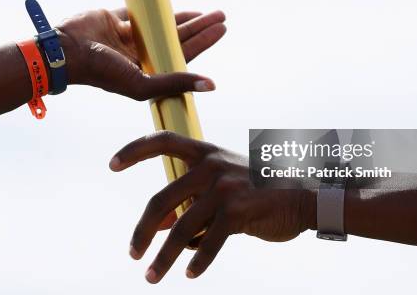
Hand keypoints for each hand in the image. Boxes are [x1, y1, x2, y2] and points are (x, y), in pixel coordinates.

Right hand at [57, 8, 225, 99]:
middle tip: (221, 16)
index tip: (221, 29)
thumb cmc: (102, 72)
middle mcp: (140, 56)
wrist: (65, 51)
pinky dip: (155, 8)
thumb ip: (175, 82)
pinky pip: (140, 12)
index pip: (183, 54)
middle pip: (178, 39)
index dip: (203, 42)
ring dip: (184, 18)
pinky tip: (169, 4)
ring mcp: (128, 38)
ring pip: (163, 25)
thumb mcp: (142, 83)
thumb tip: (211, 85)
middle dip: (200, 28)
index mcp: (148, 71)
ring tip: (207, 12)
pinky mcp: (114, 20)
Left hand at [109, 132, 315, 282]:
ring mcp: (225, 187)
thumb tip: (156, 228)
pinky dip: (198, 261)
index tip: (111, 165)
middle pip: (161, 198)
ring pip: (181, 228)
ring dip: (163, 257)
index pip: (162, 141)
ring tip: (151, 276)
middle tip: (133, 253)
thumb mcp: (222, 188)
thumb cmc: (258, 191)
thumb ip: (190, 203)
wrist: (305, 194)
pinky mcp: (239, 210)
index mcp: (205, 153)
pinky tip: (191, 274)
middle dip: (142, 230)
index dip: (134, 150)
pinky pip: (209, 241)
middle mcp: (211, 166)